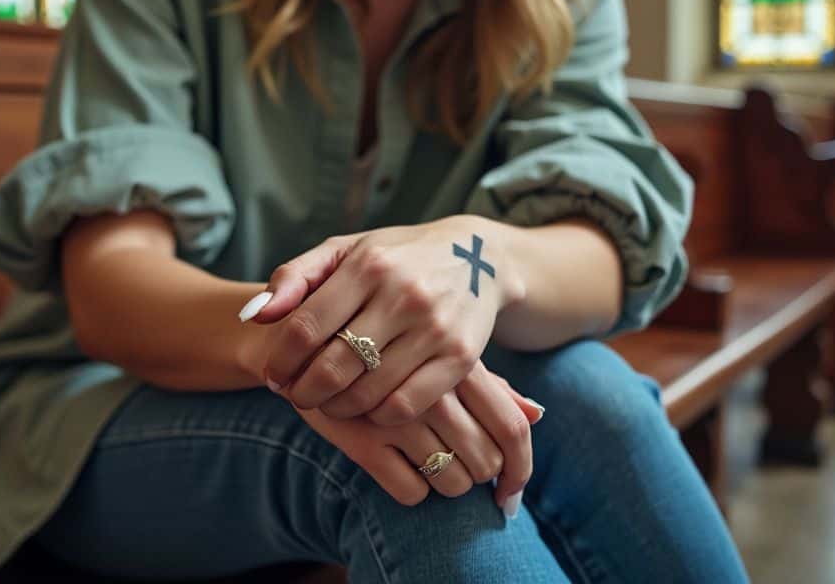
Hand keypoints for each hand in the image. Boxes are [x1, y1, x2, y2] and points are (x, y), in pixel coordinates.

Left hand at [247, 215, 526, 425]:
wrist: (477, 258)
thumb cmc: (395, 258)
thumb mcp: (345, 251)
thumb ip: (295, 277)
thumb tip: (253, 315)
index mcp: (368, 265)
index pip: (305, 327)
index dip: (280, 360)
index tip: (273, 373)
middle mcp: (403, 295)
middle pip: (334, 366)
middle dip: (303, 391)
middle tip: (296, 395)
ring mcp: (435, 328)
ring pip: (367, 392)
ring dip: (337, 407)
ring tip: (327, 401)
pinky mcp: (460, 358)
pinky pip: (405, 405)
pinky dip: (376, 414)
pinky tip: (366, 403)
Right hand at [293, 361, 543, 511]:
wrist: (298, 338)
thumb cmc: (385, 344)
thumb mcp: (436, 349)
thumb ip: (488, 382)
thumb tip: (536, 415)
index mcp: (460, 361)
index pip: (512, 427)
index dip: (520, 469)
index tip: (511, 495)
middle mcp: (433, 387)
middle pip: (485, 461)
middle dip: (478, 475)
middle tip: (462, 468)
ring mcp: (397, 414)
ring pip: (450, 480)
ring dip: (447, 484)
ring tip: (429, 465)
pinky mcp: (362, 439)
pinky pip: (409, 491)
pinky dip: (411, 490)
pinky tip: (398, 467)